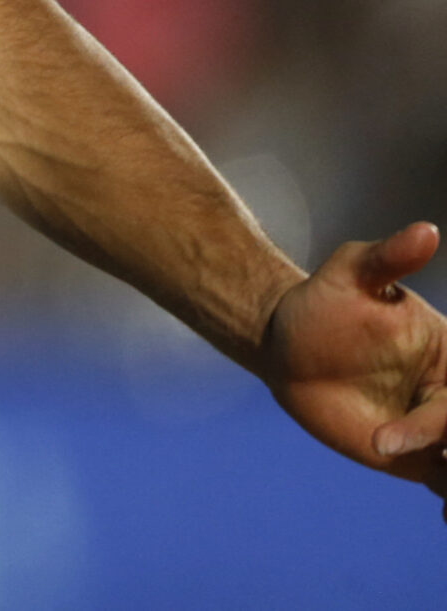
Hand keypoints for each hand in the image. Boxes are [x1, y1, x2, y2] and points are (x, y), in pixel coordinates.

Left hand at [259, 223, 446, 509]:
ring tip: (441, 489)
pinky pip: (446, 484)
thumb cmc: (323, 300)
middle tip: (439, 463)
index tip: (411, 432)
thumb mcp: (351, 272)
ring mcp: (435, 428)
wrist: (287, 342)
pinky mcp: (415, 455)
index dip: (445, 415)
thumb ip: (389, 257)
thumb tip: (426, 229)